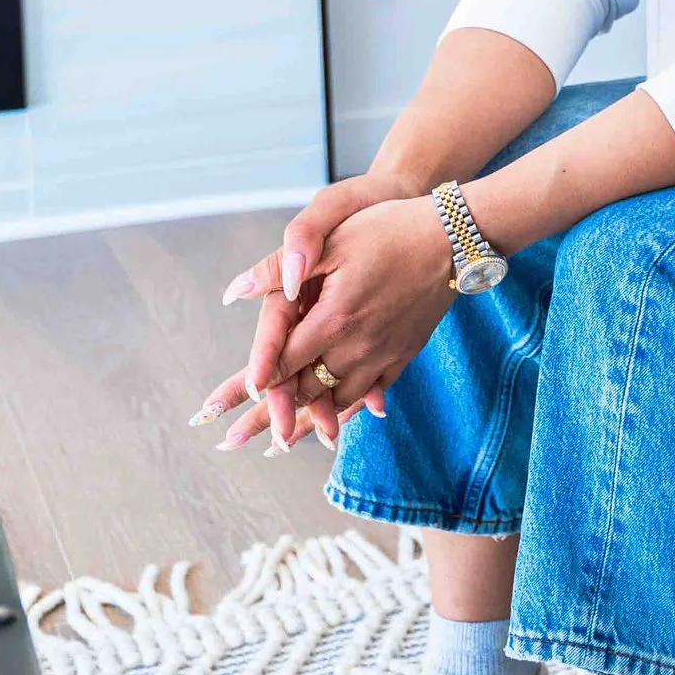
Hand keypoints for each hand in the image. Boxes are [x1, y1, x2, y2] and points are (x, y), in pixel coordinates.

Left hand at [212, 167, 416, 444]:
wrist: (456, 239)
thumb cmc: (390, 229)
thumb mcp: (333, 238)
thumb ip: (281, 267)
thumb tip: (235, 291)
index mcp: (334, 319)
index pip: (282, 362)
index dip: (248, 387)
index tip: (218, 412)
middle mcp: (358, 347)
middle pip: (303, 392)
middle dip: (265, 418)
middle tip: (231, 442)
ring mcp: (383, 355)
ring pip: (336, 401)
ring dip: (304, 424)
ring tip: (276, 445)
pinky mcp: (403, 355)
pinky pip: (369, 394)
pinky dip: (345, 413)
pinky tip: (334, 427)